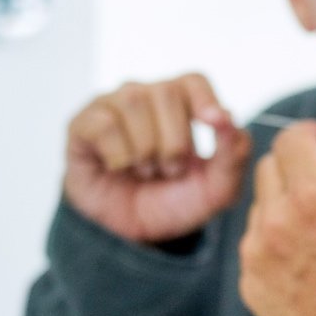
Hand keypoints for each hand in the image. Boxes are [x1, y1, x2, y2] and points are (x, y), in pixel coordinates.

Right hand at [62, 73, 251, 241]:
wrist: (130, 234)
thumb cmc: (173, 201)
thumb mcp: (215, 189)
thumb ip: (233, 154)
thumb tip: (228, 118)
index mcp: (181, 103)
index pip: (194, 81)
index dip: (205, 99)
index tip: (213, 124)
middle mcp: (146, 95)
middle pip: (167, 93)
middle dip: (175, 142)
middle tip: (169, 170)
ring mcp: (112, 106)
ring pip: (134, 103)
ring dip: (146, 149)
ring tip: (144, 171)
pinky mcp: (82, 124)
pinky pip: (104, 124)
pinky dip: (118, 154)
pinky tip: (117, 167)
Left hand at [238, 121, 315, 315]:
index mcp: (315, 198)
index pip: (290, 139)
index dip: (309, 133)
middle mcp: (276, 223)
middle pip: (270, 166)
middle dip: (297, 167)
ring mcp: (257, 257)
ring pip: (261, 205)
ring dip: (286, 205)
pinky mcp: (250, 284)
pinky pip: (256, 242)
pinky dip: (278, 240)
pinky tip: (311, 262)